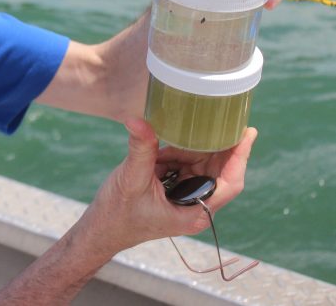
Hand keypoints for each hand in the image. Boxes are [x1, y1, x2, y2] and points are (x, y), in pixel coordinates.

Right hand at [82, 118, 256, 253]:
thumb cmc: (118, 214)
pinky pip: (183, 169)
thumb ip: (141, 149)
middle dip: (208, 147)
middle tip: (209, 121)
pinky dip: (173, 157)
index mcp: (194, 212)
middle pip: (216, 171)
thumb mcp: (131, 178)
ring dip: (184, 152)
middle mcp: (196, 208)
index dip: (240, 156)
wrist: (101, 230)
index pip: (230, 182)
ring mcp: (186, 201)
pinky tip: (157, 155)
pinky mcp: (175, 195)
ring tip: (163, 151)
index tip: (247, 133)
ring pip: (198, 167)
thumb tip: (139, 120)